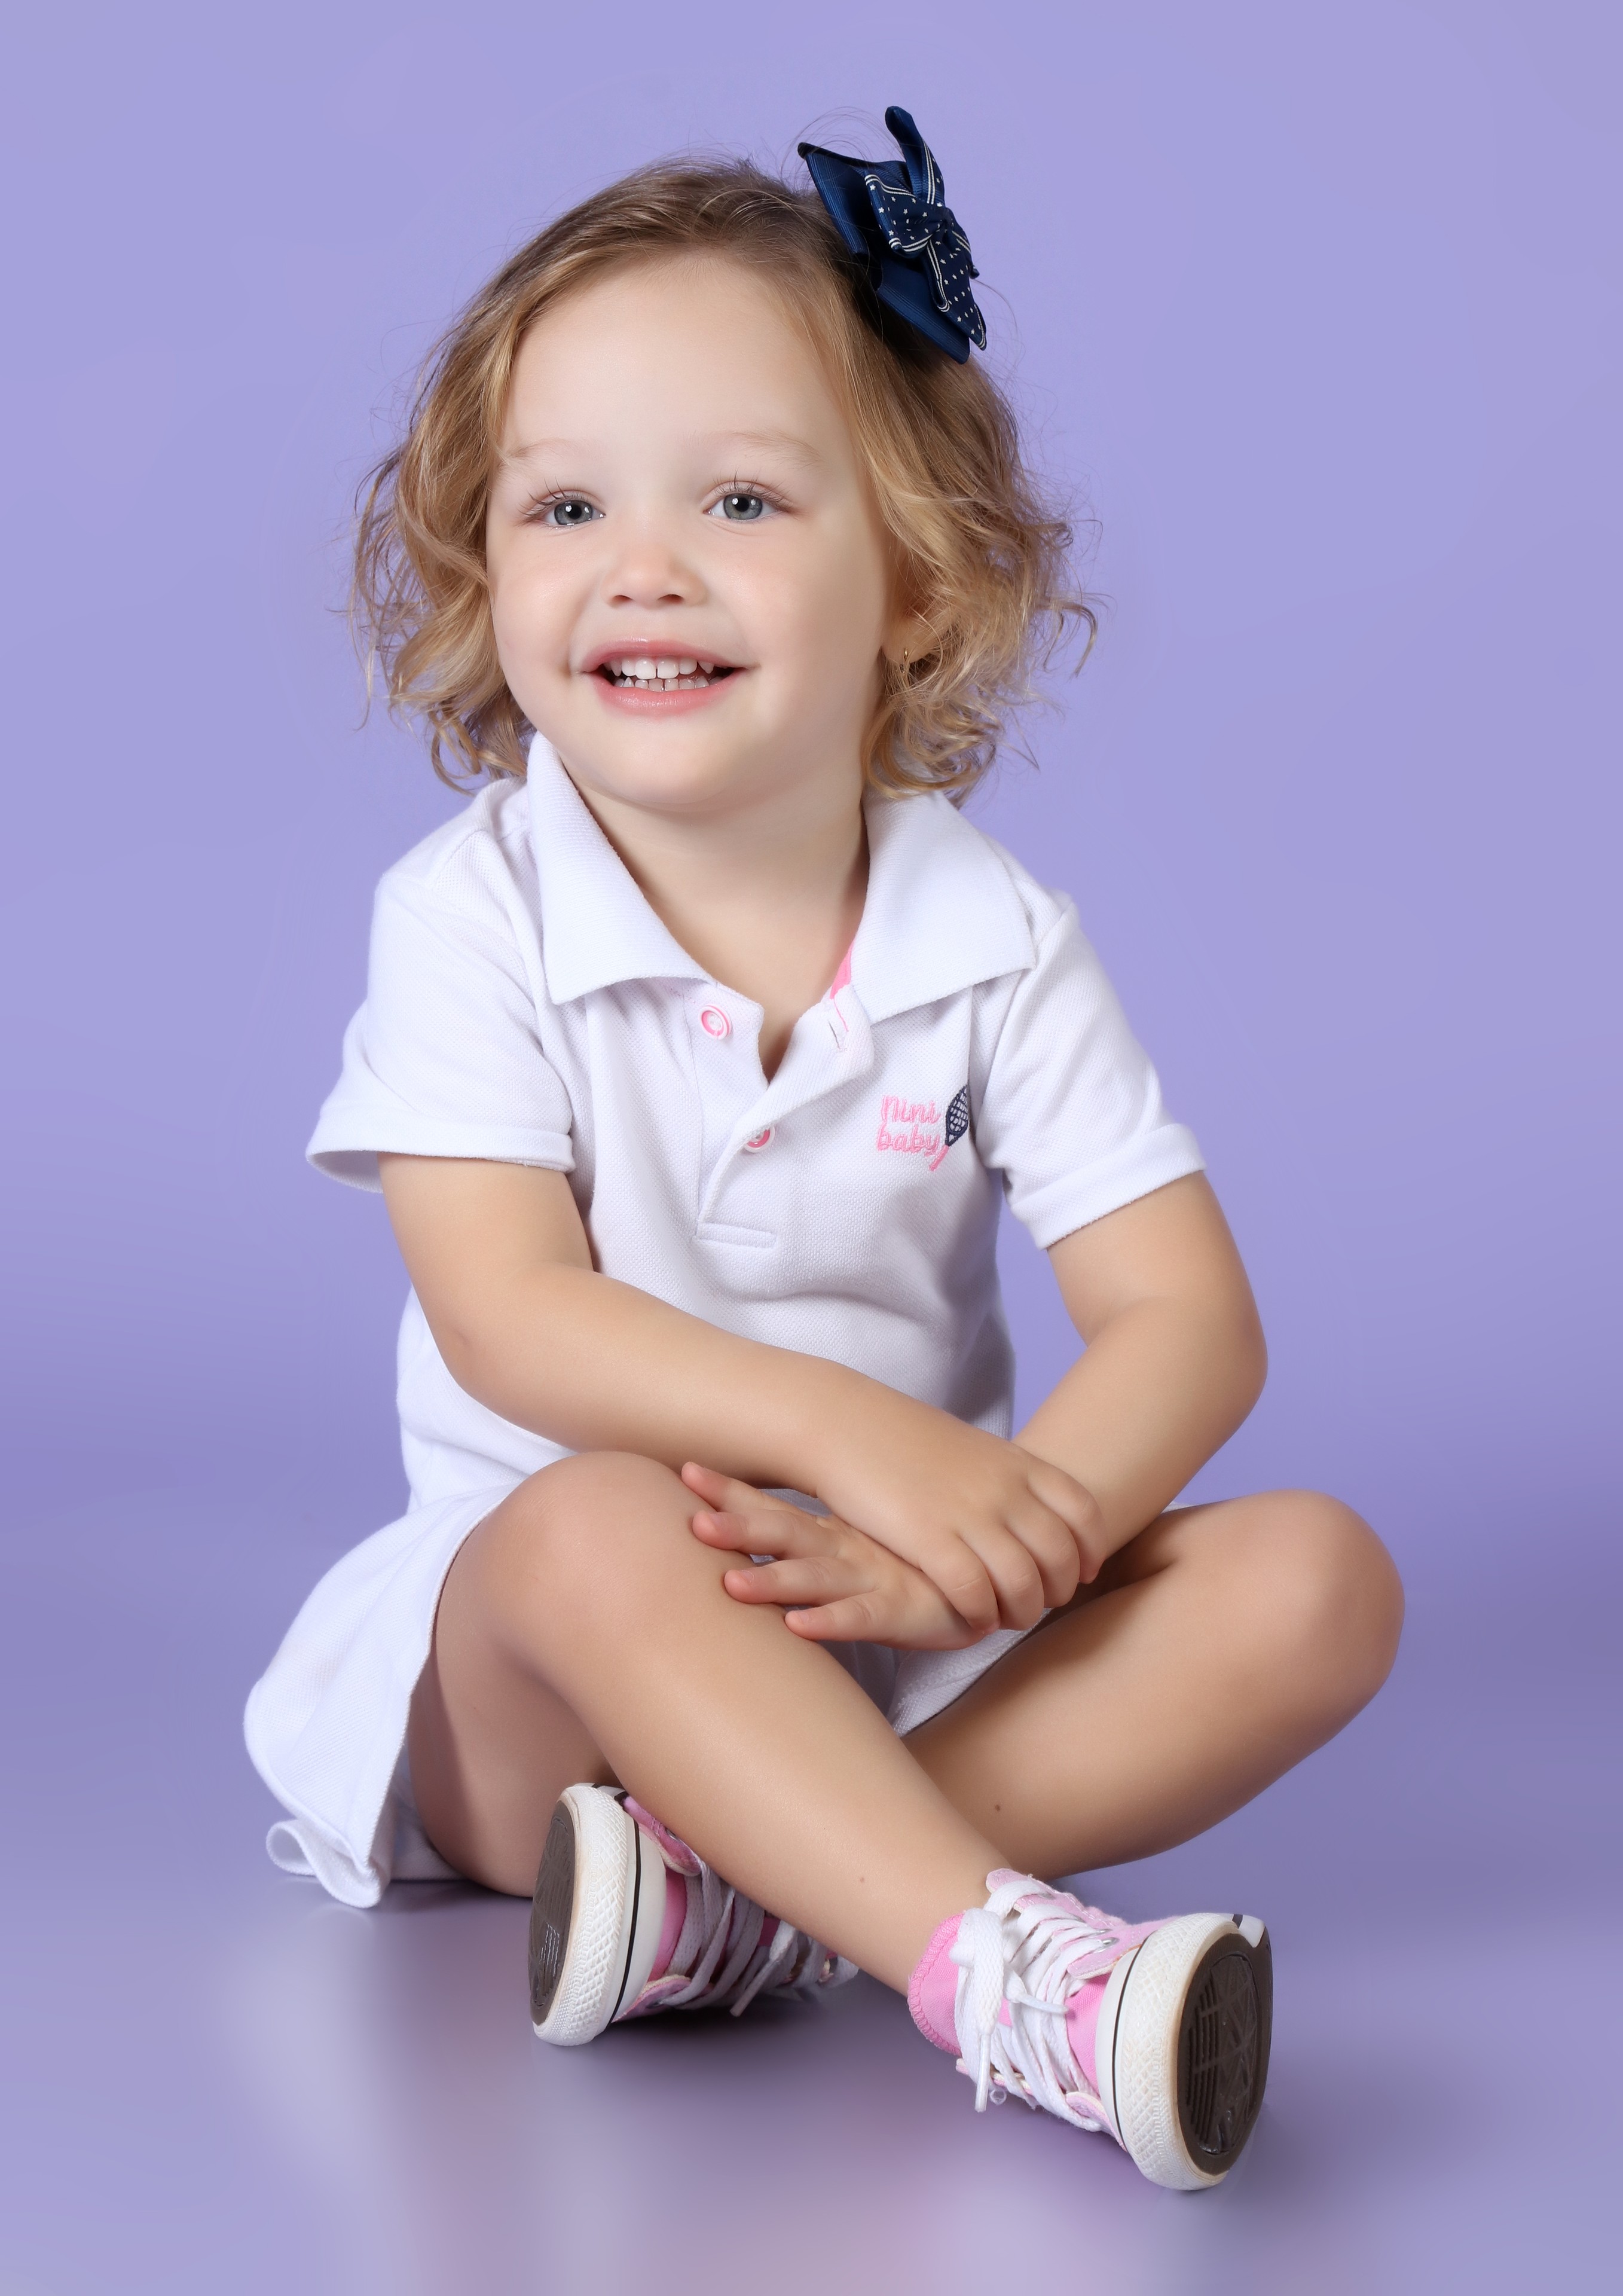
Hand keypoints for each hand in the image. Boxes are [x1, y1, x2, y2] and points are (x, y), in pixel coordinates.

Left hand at [683, 1465, 981, 1649]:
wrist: (985, 1570)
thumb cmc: (906, 1561)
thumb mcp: (854, 1542)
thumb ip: (806, 1536)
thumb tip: (748, 1527)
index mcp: (831, 1530)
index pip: (772, 1504)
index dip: (729, 1491)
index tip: (684, 1470)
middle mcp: (844, 1547)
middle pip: (784, 1533)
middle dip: (737, 1528)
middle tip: (693, 1523)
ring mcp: (871, 1577)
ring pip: (814, 1576)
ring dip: (773, 1581)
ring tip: (731, 1584)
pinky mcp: (898, 1611)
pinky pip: (860, 1620)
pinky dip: (830, 1622)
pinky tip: (800, 1626)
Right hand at [797, 1392, 1106, 1634]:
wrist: (845, 1423)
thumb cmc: (904, 1440)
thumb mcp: (974, 1448)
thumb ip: (1009, 1479)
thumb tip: (1034, 1511)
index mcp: (1018, 1463)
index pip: (1083, 1513)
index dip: (1090, 1551)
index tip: (1083, 1572)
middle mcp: (1003, 1489)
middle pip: (1060, 1556)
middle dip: (1059, 1590)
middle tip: (1040, 1604)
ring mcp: (969, 1514)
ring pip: (1024, 1583)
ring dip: (1022, 1612)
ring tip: (1006, 1619)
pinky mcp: (929, 1538)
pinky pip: (975, 1592)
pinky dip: (982, 1614)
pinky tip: (972, 1619)